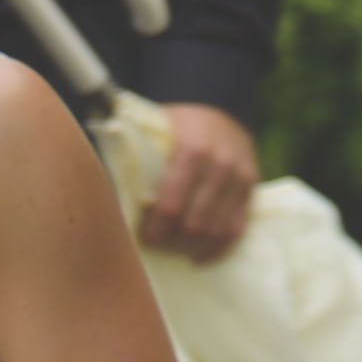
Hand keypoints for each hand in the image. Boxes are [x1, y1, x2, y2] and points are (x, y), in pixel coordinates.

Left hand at [137, 103, 258, 265]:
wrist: (220, 104)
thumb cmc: (178, 124)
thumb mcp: (156, 130)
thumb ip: (139, 158)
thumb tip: (112, 192)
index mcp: (191, 151)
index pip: (171, 205)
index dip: (156, 229)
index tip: (146, 238)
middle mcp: (219, 165)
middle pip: (193, 223)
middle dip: (173, 240)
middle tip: (159, 243)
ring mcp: (238, 178)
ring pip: (215, 230)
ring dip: (192, 246)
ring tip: (175, 249)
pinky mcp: (250, 189)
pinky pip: (235, 229)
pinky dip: (216, 248)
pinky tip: (198, 256)